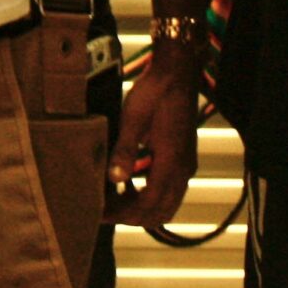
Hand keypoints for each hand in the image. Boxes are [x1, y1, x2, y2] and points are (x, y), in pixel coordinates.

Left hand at [104, 50, 199, 224]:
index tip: (101, 213)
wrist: (178, 71)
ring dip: (141, 207)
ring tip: (114, 199)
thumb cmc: (155, 91)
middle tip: (105, 210)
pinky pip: (169, 189)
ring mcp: (186, 164)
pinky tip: (129, 183)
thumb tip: (114, 178)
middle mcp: (183, 168)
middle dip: (131, 216)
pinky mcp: (184, 157)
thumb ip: (125, 150)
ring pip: (167, 203)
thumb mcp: (133, 118)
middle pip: (160, 211)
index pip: (148, 205)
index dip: (124, 214)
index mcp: (171, 162)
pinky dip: (150, 194)